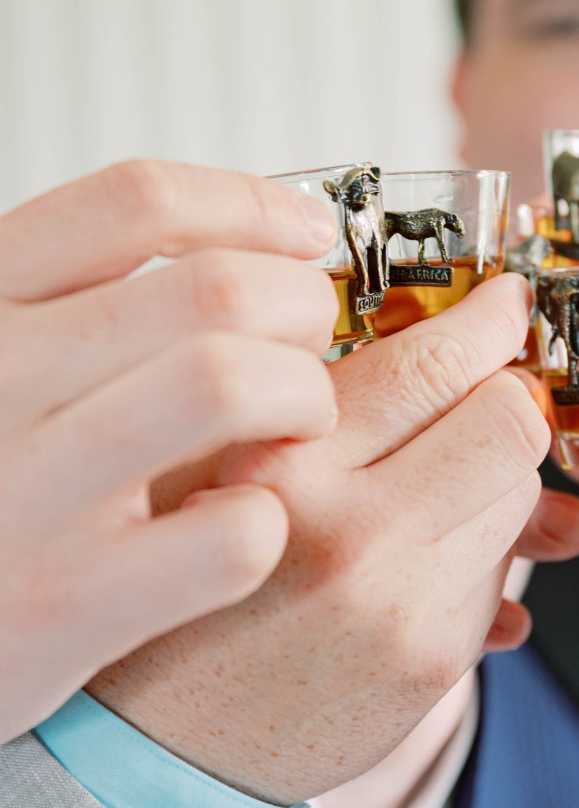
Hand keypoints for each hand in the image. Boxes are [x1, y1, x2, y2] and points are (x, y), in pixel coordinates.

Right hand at [0, 160, 339, 741]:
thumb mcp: (4, 373)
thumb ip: (86, 313)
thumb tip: (260, 250)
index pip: (136, 203)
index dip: (250, 206)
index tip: (310, 231)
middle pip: (214, 289)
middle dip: (305, 306)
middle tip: (318, 342)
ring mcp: (29, 495)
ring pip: (233, 385)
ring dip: (303, 398)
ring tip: (302, 425)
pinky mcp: (68, 604)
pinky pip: (233, 533)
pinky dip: (269, 521)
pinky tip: (256, 526)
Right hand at [89, 275, 578, 803]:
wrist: (156, 748)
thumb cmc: (179, 590)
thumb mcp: (206, 462)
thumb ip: (304, 390)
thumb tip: (433, 331)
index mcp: (280, 461)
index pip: (433, 364)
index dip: (489, 322)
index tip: (502, 305)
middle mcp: (349, 532)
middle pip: (509, 425)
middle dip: (511, 400)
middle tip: (489, 390)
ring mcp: (402, 605)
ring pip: (521, 496)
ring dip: (496, 479)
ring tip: (433, 488)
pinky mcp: (435, 661)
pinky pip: (505, 573)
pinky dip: (482, 552)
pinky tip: (424, 558)